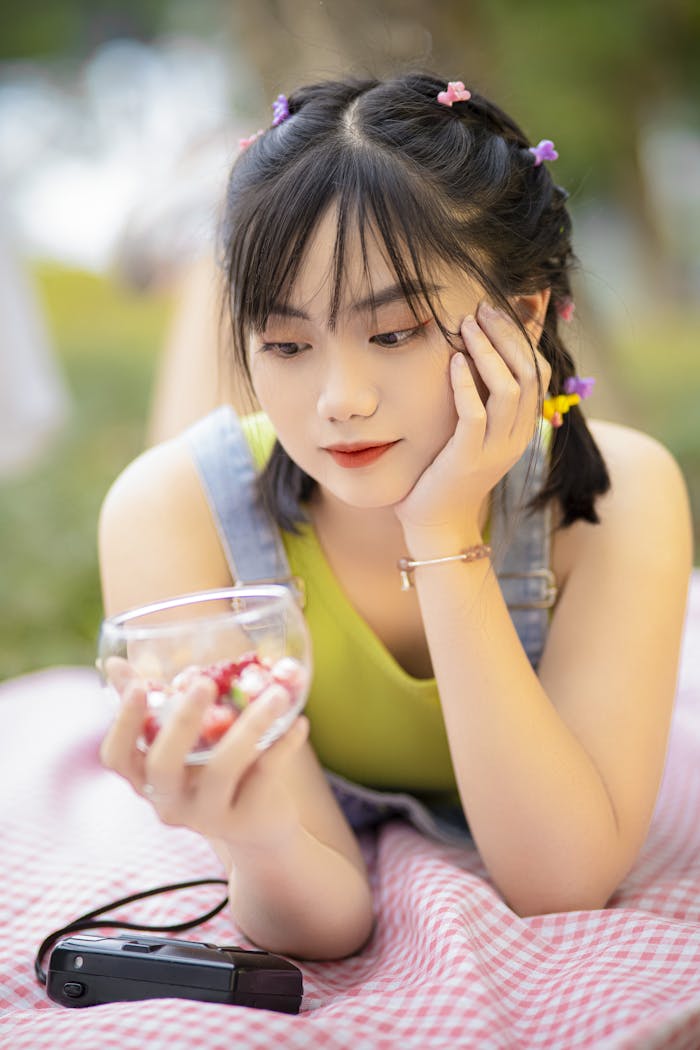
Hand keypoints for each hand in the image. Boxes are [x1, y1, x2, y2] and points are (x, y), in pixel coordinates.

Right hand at [99, 658, 308, 851]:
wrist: (259, 829)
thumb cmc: (213, 770)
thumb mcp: (183, 742)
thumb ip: (154, 703)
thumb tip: (112, 664)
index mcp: (147, 779)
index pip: (117, 757)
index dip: (123, 723)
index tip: (139, 685)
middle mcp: (170, 802)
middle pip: (164, 766)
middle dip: (181, 722)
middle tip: (203, 682)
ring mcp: (208, 815)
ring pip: (222, 769)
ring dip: (250, 726)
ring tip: (277, 694)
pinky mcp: (247, 819)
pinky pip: (264, 776)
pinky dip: (283, 745)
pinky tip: (300, 722)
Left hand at [394, 301, 551, 550]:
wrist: (436, 524)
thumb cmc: (446, 474)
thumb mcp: (472, 433)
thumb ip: (481, 400)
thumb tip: (478, 356)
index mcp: (521, 430)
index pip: (539, 374)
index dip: (525, 338)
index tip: (501, 309)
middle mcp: (516, 439)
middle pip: (527, 374)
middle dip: (507, 335)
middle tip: (483, 308)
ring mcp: (495, 450)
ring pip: (507, 390)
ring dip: (488, 352)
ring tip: (467, 324)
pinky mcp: (468, 459)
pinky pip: (475, 415)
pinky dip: (466, 384)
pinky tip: (454, 361)